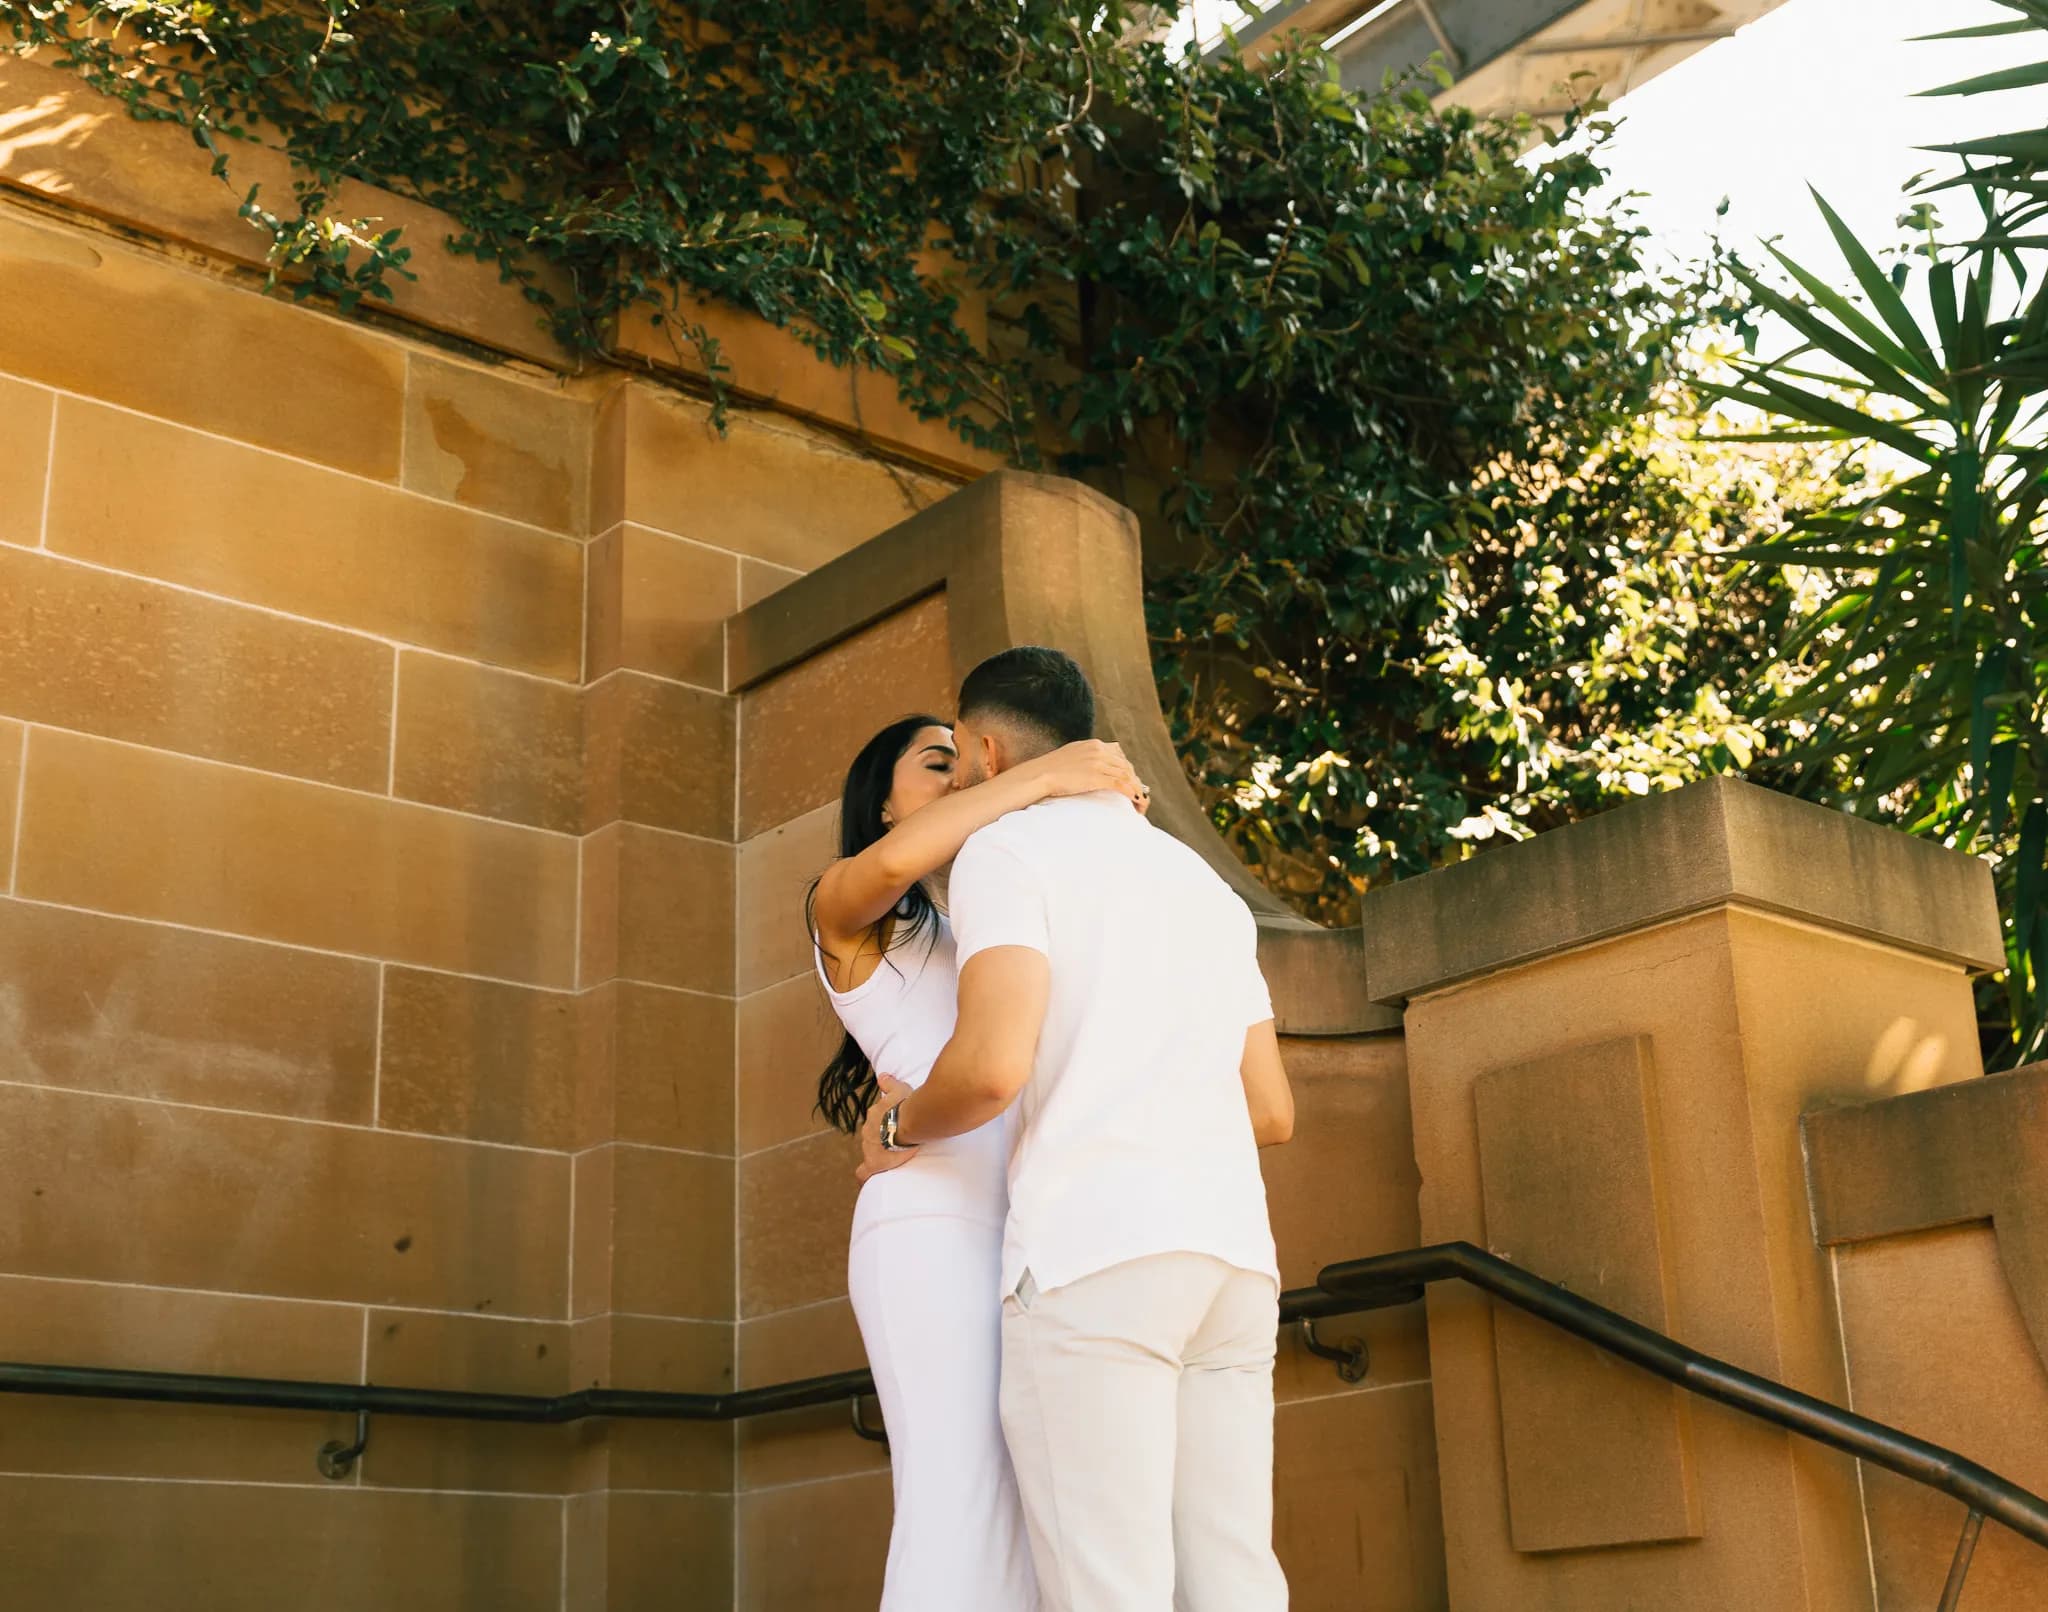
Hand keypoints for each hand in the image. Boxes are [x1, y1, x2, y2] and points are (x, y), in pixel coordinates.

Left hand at [855, 1074, 918, 1183]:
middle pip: (872, 1137)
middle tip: (897, 1145)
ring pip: (870, 1152)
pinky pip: (863, 1173)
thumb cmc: (908, 1105)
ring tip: (893, 1161)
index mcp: (875, 1115)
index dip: (881, 1127)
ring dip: (879, 1155)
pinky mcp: (873, 1163)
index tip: (888, 1131)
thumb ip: (890, 1084)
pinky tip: (866, 1183)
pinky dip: (864, 1177)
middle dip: (881, 1141)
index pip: (875, 1122)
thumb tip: (882, 1077)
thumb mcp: (900, 1089)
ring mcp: (869, 1147)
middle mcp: (868, 1130)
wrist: (909, 1122)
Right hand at [1021, 739, 1145, 807]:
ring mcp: (1097, 762)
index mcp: (1094, 744)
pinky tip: (1135, 800)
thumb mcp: (1071, 755)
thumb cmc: (1050, 769)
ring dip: (1136, 789)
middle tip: (1138, 794)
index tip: (1130, 781)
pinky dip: (1131, 792)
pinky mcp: (1095, 776)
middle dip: (1134, 780)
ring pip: (1126, 775)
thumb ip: (1085, 756)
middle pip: (1125, 765)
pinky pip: (1120, 784)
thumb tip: (1092, 766)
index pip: (1119, 755)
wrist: (1039, 774)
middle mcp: (1098, 750)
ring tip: (1140, 802)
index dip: (1127, 769)